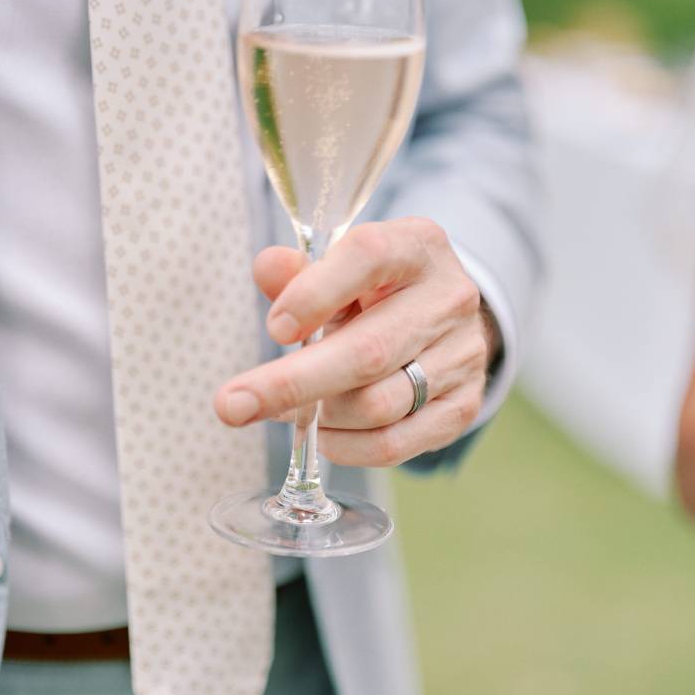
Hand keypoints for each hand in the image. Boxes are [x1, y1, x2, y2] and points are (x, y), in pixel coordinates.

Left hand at [214, 218, 496, 466]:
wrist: (444, 323)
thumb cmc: (377, 292)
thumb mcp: (340, 271)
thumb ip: (300, 273)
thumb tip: (268, 268)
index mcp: (417, 247)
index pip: (368, 257)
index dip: (314, 293)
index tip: (274, 329)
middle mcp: (450, 298)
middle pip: (369, 350)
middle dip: (292, 383)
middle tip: (232, 405)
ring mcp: (463, 356)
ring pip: (378, 405)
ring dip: (320, 415)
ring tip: (289, 410)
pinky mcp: (463, 406)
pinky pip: (394, 443)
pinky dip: (345, 447)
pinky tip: (323, 434)